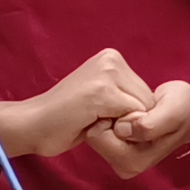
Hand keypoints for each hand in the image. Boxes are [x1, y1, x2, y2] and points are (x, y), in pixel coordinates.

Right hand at [0, 48, 152, 161]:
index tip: (101, 116)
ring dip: (122, 126)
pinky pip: (132, 118)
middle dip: (129, 120)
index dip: (130, 115)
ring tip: (92, 121)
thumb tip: (158, 108)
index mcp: (112, 58)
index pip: (145, 93)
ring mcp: (106, 74)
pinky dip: (115, 130)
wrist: (32, 124)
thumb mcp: (102, 99)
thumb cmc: (66, 118)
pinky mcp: (101, 92)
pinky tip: (90, 124)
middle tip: (95, 121)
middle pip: (148, 101)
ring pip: (142, 111)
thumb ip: (125, 97)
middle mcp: (111, 59)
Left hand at [86, 77, 189, 176]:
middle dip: (109, 116)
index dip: (113, 115)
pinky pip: (98, 126)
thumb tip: (121, 129)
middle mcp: (122, 165)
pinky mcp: (114, 146)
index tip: (135, 110)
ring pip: (94, 129)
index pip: (98, 136)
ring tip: (134, 111)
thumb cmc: (182, 109)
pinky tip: (127, 111)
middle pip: (92, 135)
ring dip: (110, 114)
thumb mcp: (172, 112)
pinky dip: (110, 114)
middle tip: (135, 110)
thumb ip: (150, 125)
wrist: (188, 110)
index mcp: (133, 162)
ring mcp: (117, 157)